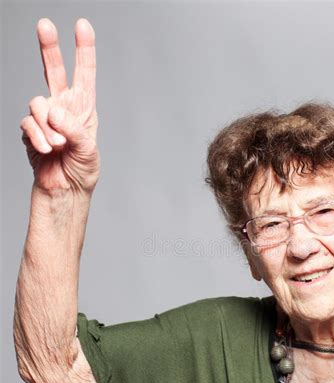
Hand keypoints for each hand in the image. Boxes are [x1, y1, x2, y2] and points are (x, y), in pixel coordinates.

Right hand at [20, 18, 99, 193]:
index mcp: (84, 108)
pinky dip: (37, 137)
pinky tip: (45, 149)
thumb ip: (73, 129)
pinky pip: (28, 124)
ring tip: (57, 146)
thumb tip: (53, 110)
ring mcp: (45, 118)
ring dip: (47, 126)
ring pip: (37, 103)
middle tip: (45, 24)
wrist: (65, 190)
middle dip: (49, 47)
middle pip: (54, 71)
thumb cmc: (83, 170)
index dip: (84, 50)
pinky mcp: (30, 130)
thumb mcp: (88, 149)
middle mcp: (64, 108)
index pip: (85, 74)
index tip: (83, 25)